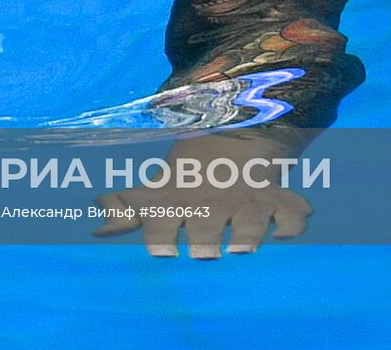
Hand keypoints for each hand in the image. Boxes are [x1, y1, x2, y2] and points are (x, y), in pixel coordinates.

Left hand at [93, 179, 310, 258]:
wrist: (230, 136)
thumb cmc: (185, 178)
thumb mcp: (156, 192)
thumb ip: (127, 212)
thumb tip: (96, 229)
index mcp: (179, 203)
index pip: (165, 223)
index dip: (162, 237)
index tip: (163, 253)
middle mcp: (211, 204)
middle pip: (208, 229)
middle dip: (205, 241)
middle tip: (203, 252)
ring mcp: (246, 201)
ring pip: (251, 222)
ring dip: (248, 234)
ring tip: (242, 247)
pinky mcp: (277, 198)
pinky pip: (292, 212)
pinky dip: (293, 221)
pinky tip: (286, 231)